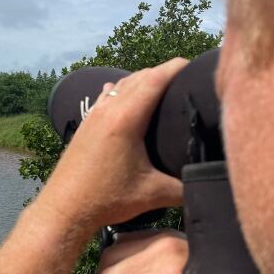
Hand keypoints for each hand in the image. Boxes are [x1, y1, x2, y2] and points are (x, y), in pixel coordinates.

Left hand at [37, 58, 187, 231]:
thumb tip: (209, 183)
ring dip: (142, 80)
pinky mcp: (85, 124)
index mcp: (126, 119)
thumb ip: (185, 188)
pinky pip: (107, 95)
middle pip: (140, 77)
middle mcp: (108, 109)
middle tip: (187, 78)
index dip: (176, 67)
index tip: (194, 64)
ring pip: (121, 84)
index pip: (155, 79)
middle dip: (164, 72)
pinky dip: (122, 91)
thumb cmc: (106, 200)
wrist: (64, 209)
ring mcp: (93, 115)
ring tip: (163, 88)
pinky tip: (126, 97)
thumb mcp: (153, 194)